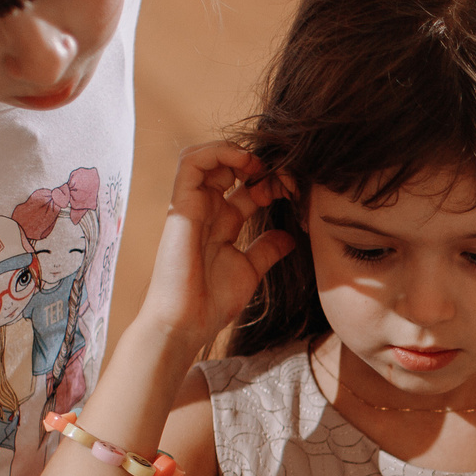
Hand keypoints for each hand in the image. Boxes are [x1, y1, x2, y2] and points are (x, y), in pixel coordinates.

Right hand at [143, 142, 296, 348]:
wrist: (186, 323)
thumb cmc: (211, 302)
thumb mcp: (249, 270)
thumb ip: (267, 249)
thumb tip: (290, 236)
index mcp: (222, 225)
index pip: (246, 189)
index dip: (271, 183)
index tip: (294, 191)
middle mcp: (206, 211)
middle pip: (229, 169)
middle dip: (259, 166)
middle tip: (284, 177)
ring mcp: (192, 206)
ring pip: (206, 157)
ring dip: (236, 153)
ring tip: (261, 167)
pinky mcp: (181, 206)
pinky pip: (190, 162)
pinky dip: (217, 152)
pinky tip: (244, 163)